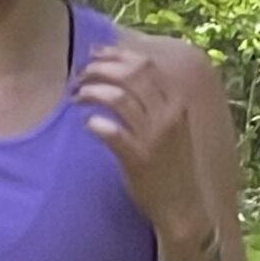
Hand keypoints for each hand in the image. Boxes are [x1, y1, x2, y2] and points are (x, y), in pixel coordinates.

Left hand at [74, 45, 205, 237]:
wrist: (183, 206)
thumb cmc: (172, 165)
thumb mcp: (173, 125)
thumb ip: (156, 100)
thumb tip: (126, 70)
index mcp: (177, 102)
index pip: (145, 64)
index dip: (116, 54)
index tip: (95, 54)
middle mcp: (168, 115)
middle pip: (129, 75)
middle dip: (99, 69)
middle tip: (79, 75)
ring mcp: (154, 137)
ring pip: (117, 98)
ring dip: (91, 91)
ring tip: (76, 96)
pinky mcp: (138, 159)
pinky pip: (111, 131)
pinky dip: (94, 123)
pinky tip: (87, 124)